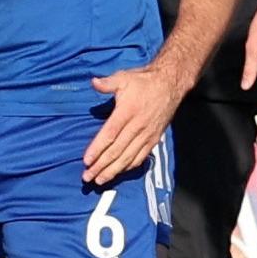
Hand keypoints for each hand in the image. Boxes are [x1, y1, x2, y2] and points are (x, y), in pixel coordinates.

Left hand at [85, 62, 185, 184]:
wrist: (170, 85)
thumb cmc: (143, 81)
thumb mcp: (124, 77)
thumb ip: (108, 83)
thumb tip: (93, 82)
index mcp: (127, 112)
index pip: (110, 134)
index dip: (97, 149)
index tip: (86, 161)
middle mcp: (137, 126)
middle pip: (117, 150)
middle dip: (101, 166)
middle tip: (87, 177)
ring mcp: (147, 135)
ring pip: (128, 157)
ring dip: (113, 170)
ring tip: (100, 180)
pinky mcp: (154, 139)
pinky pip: (140, 157)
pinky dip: (128, 167)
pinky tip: (119, 173)